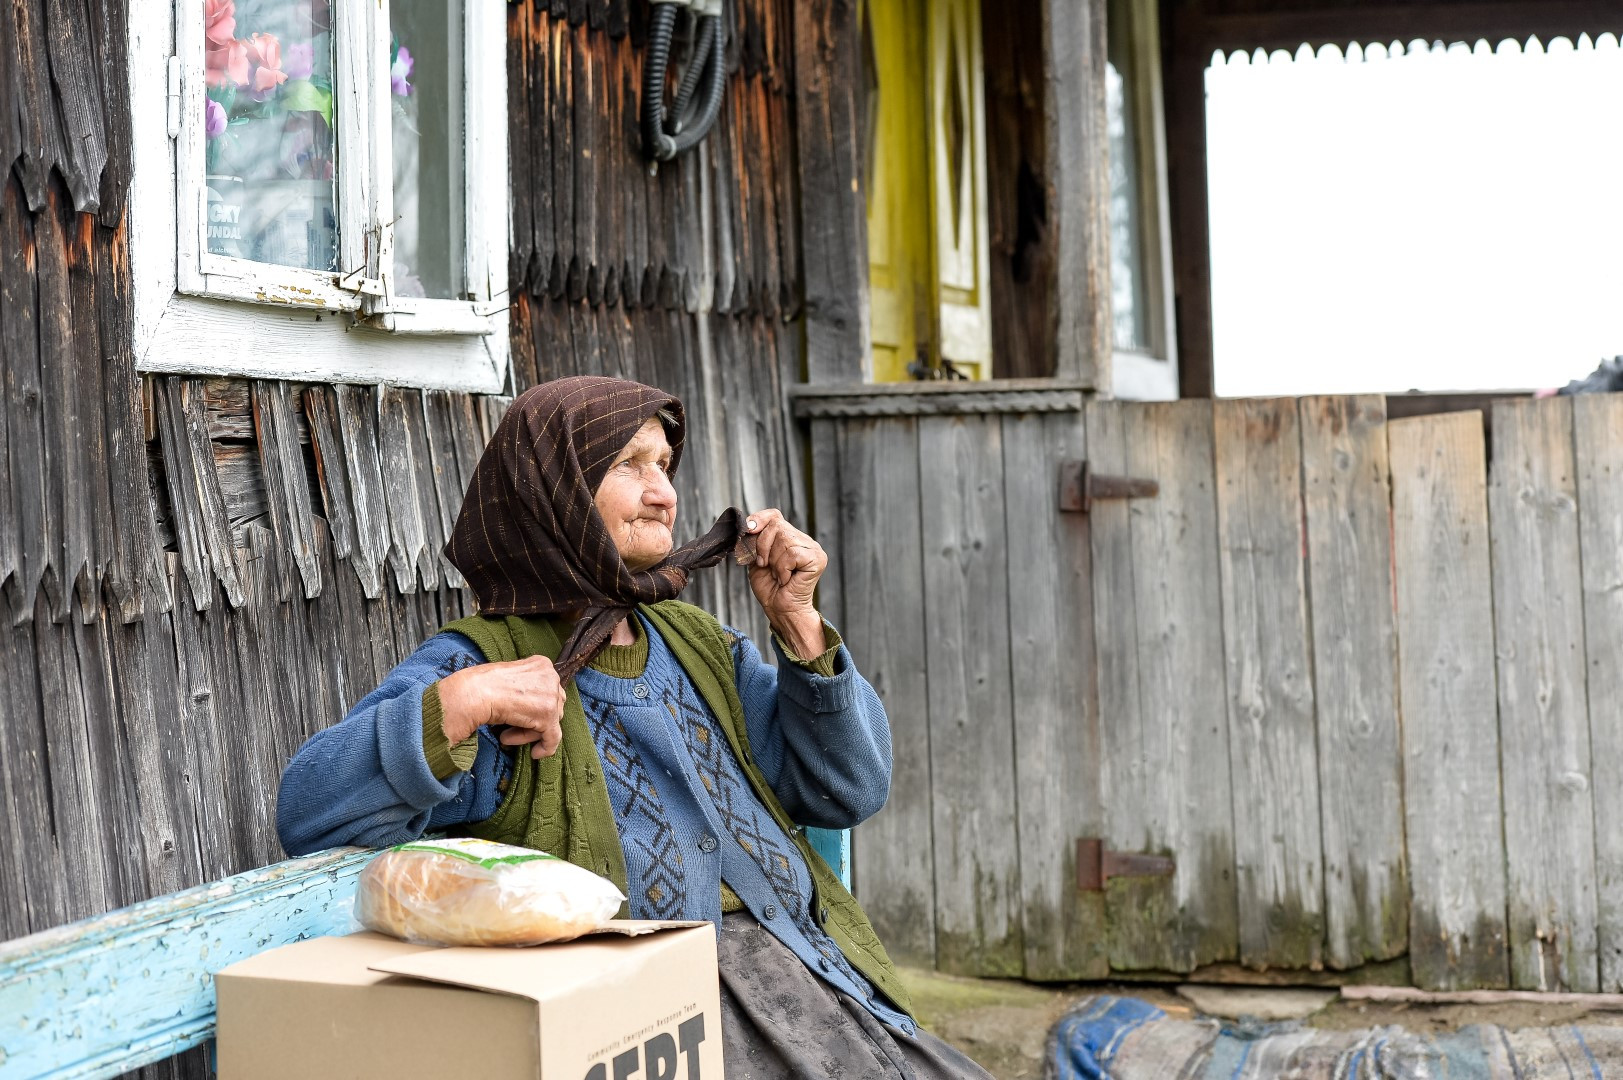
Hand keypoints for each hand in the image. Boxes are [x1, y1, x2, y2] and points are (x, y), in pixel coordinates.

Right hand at [436, 656, 565, 758]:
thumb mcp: (511, 679)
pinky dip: (546, 748)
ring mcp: (551, 695)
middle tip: (509, 729)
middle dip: (532, 720)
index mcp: (542, 665)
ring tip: (506, 736)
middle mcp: (551, 677)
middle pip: (551, 705)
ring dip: (529, 732)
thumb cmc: (482, 685)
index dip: (532, 707)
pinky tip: (535, 753)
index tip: (518, 717)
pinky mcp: (548, 715)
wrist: (473, 693)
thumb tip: (530, 705)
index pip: (547, 691)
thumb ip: (526, 687)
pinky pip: (553, 737)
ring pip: (550, 722)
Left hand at [742, 509, 826, 657]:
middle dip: (763, 547)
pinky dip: (783, 568)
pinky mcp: (817, 559)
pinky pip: (792, 554)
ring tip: (779, 575)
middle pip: (776, 526)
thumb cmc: (769, 587)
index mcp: (790, 537)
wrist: (779, 609)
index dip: (759, 520)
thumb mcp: (756, 559)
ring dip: (774, 561)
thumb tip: (749, 524)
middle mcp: (804, 540)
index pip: (774, 516)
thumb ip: (754, 540)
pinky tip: (786, 579)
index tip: (748, 530)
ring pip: (784, 539)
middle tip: (766, 566)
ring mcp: (813, 548)